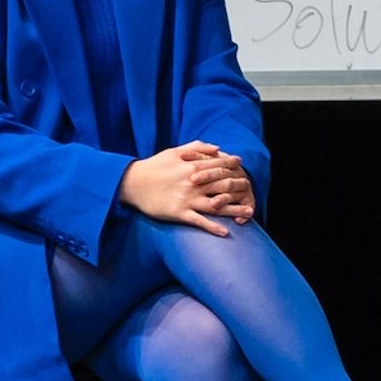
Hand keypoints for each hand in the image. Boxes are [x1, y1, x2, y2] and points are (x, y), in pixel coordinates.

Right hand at [121, 143, 251, 233]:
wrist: (131, 183)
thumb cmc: (153, 166)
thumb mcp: (173, 152)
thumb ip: (196, 147)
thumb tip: (218, 148)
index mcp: (191, 167)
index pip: (218, 165)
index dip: (232, 165)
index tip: (242, 166)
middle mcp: (192, 183)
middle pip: (222, 184)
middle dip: (239, 186)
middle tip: (250, 188)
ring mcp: (186, 199)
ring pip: (216, 205)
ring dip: (234, 209)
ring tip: (249, 212)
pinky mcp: (178, 213)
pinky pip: (199, 222)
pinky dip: (212, 227)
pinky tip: (225, 232)